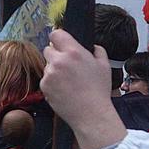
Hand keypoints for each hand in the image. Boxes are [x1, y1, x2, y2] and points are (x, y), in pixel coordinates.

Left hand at [41, 30, 125, 148]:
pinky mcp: (44, 86)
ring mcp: (49, 74)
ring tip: (68, 81)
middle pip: (48, 49)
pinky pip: (45, 79)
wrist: (90, 114)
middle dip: (56, 55)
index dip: (58, 37)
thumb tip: (92, 46)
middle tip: (66, 65)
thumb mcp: (105, 65)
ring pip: (47, 65)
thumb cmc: (99, 91)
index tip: (60, 42)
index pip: (56, 34)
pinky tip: (63, 89)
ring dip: (53, 70)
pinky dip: (51, 83)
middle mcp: (59, 61)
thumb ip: (98, 50)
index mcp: (74, 52)